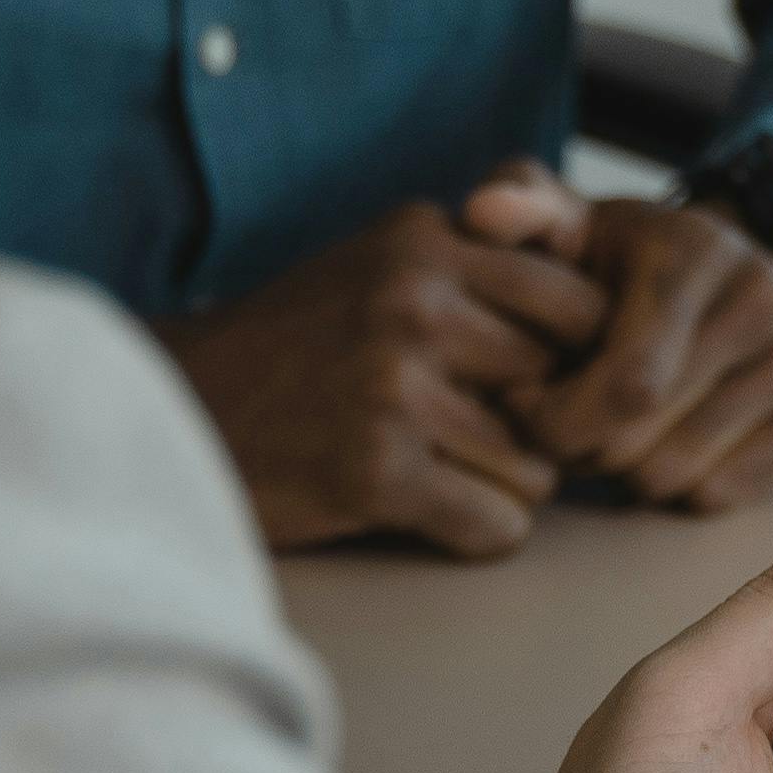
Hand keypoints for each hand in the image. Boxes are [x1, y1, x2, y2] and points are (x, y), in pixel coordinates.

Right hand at [151, 205, 610, 557]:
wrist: (172, 414)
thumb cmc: (292, 348)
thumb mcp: (379, 264)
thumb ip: (478, 258)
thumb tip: (600, 289)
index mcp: (422, 240)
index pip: (578, 300)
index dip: (568, 354)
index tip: (527, 381)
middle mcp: (413, 301)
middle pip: (564, 384)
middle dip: (538, 423)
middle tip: (480, 436)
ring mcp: (394, 386)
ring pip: (536, 466)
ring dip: (498, 484)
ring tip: (431, 471)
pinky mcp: (375, 470)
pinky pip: (497, 523)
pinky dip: (474, 532)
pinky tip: (421, 511)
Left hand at [458, 161, 772, 510]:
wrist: (727, 272)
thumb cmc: (625, 263)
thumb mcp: (570, 225)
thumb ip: (521, 209)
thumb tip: (483, 212)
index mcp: (698, 253)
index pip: (629, 386)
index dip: (559, 417)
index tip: (529, 404)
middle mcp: (766, 301)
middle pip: (647, 440)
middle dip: (583, 447)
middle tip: (565, 423)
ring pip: (681, 475)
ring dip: (625, 470)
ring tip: (612, 428)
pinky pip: (726, 494)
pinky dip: (679, 486)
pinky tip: (664, 439)